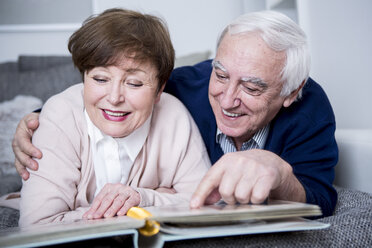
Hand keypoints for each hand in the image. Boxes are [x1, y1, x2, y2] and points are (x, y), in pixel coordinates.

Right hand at [12, 112, 41, 179]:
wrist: (36, 124)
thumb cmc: (37, 121)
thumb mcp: (35, 118)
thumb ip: (34, 120)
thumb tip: (33, 123)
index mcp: (20, 133)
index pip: (23, 142)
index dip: (30, 149)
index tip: (40, 155)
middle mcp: (17, 143)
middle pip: (20, 153)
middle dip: (27, 161)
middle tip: (36, 167)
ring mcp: (19, 151)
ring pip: (18, 161)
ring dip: (23, 169)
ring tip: (28, 176)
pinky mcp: (22, 156)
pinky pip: (20, 165)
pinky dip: (22, 171)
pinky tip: (26, 178)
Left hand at [83, 183, 140, 218]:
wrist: (135, 194)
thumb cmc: (119, 198)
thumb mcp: (108, 200)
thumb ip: (98, 208)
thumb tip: (86, 216)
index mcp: (108, 187)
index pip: (100, 198)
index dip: (94, 207)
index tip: (89, 216)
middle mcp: (117, 187)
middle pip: (108, 199)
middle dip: (101, 209)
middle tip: (96, 217)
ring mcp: (126, 191)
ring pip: (118, 200)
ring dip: (112, 209)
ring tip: (107, 216)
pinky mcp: (134, 196)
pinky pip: (128, 202)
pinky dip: (124, 208)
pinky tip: (120, 213)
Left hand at [190, 149, 304, 207]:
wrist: (271, 161)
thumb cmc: (246, 169)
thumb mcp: (229, 172)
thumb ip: (215, 185)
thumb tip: (202, 201)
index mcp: (226, 160)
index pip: (209, 178)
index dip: (200, 194)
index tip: (194, 206)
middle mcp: (239, 162)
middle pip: (225, 191)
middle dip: (230, 198)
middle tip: (236, 194)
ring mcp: (253, 167)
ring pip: (241, 196)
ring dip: (244, 199)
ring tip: (248, 191)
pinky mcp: (267, 175)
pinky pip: (256, 197)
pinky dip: (257, 200)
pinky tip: (258, 191)